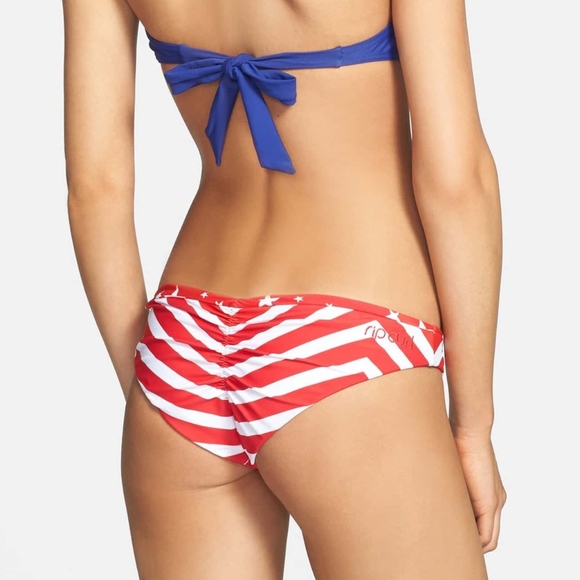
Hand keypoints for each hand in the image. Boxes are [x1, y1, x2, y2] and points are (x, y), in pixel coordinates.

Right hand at [453, 431, 506, 552]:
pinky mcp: (490, 503)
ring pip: (489, 540)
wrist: (469, 430)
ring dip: (471, 546)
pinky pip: (486, 536)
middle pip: (488, 536)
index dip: (468, 533)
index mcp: (488, 491)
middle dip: (470, 544)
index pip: (483, 523)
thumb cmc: (455, 441)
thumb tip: (427, 482)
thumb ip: (447, 479)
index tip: (450, 535)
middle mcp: (496, 499)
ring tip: (450, 547)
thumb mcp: (451, 465)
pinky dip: (473, 543)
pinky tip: (456, 543)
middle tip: (450, 547)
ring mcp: (496, 502)